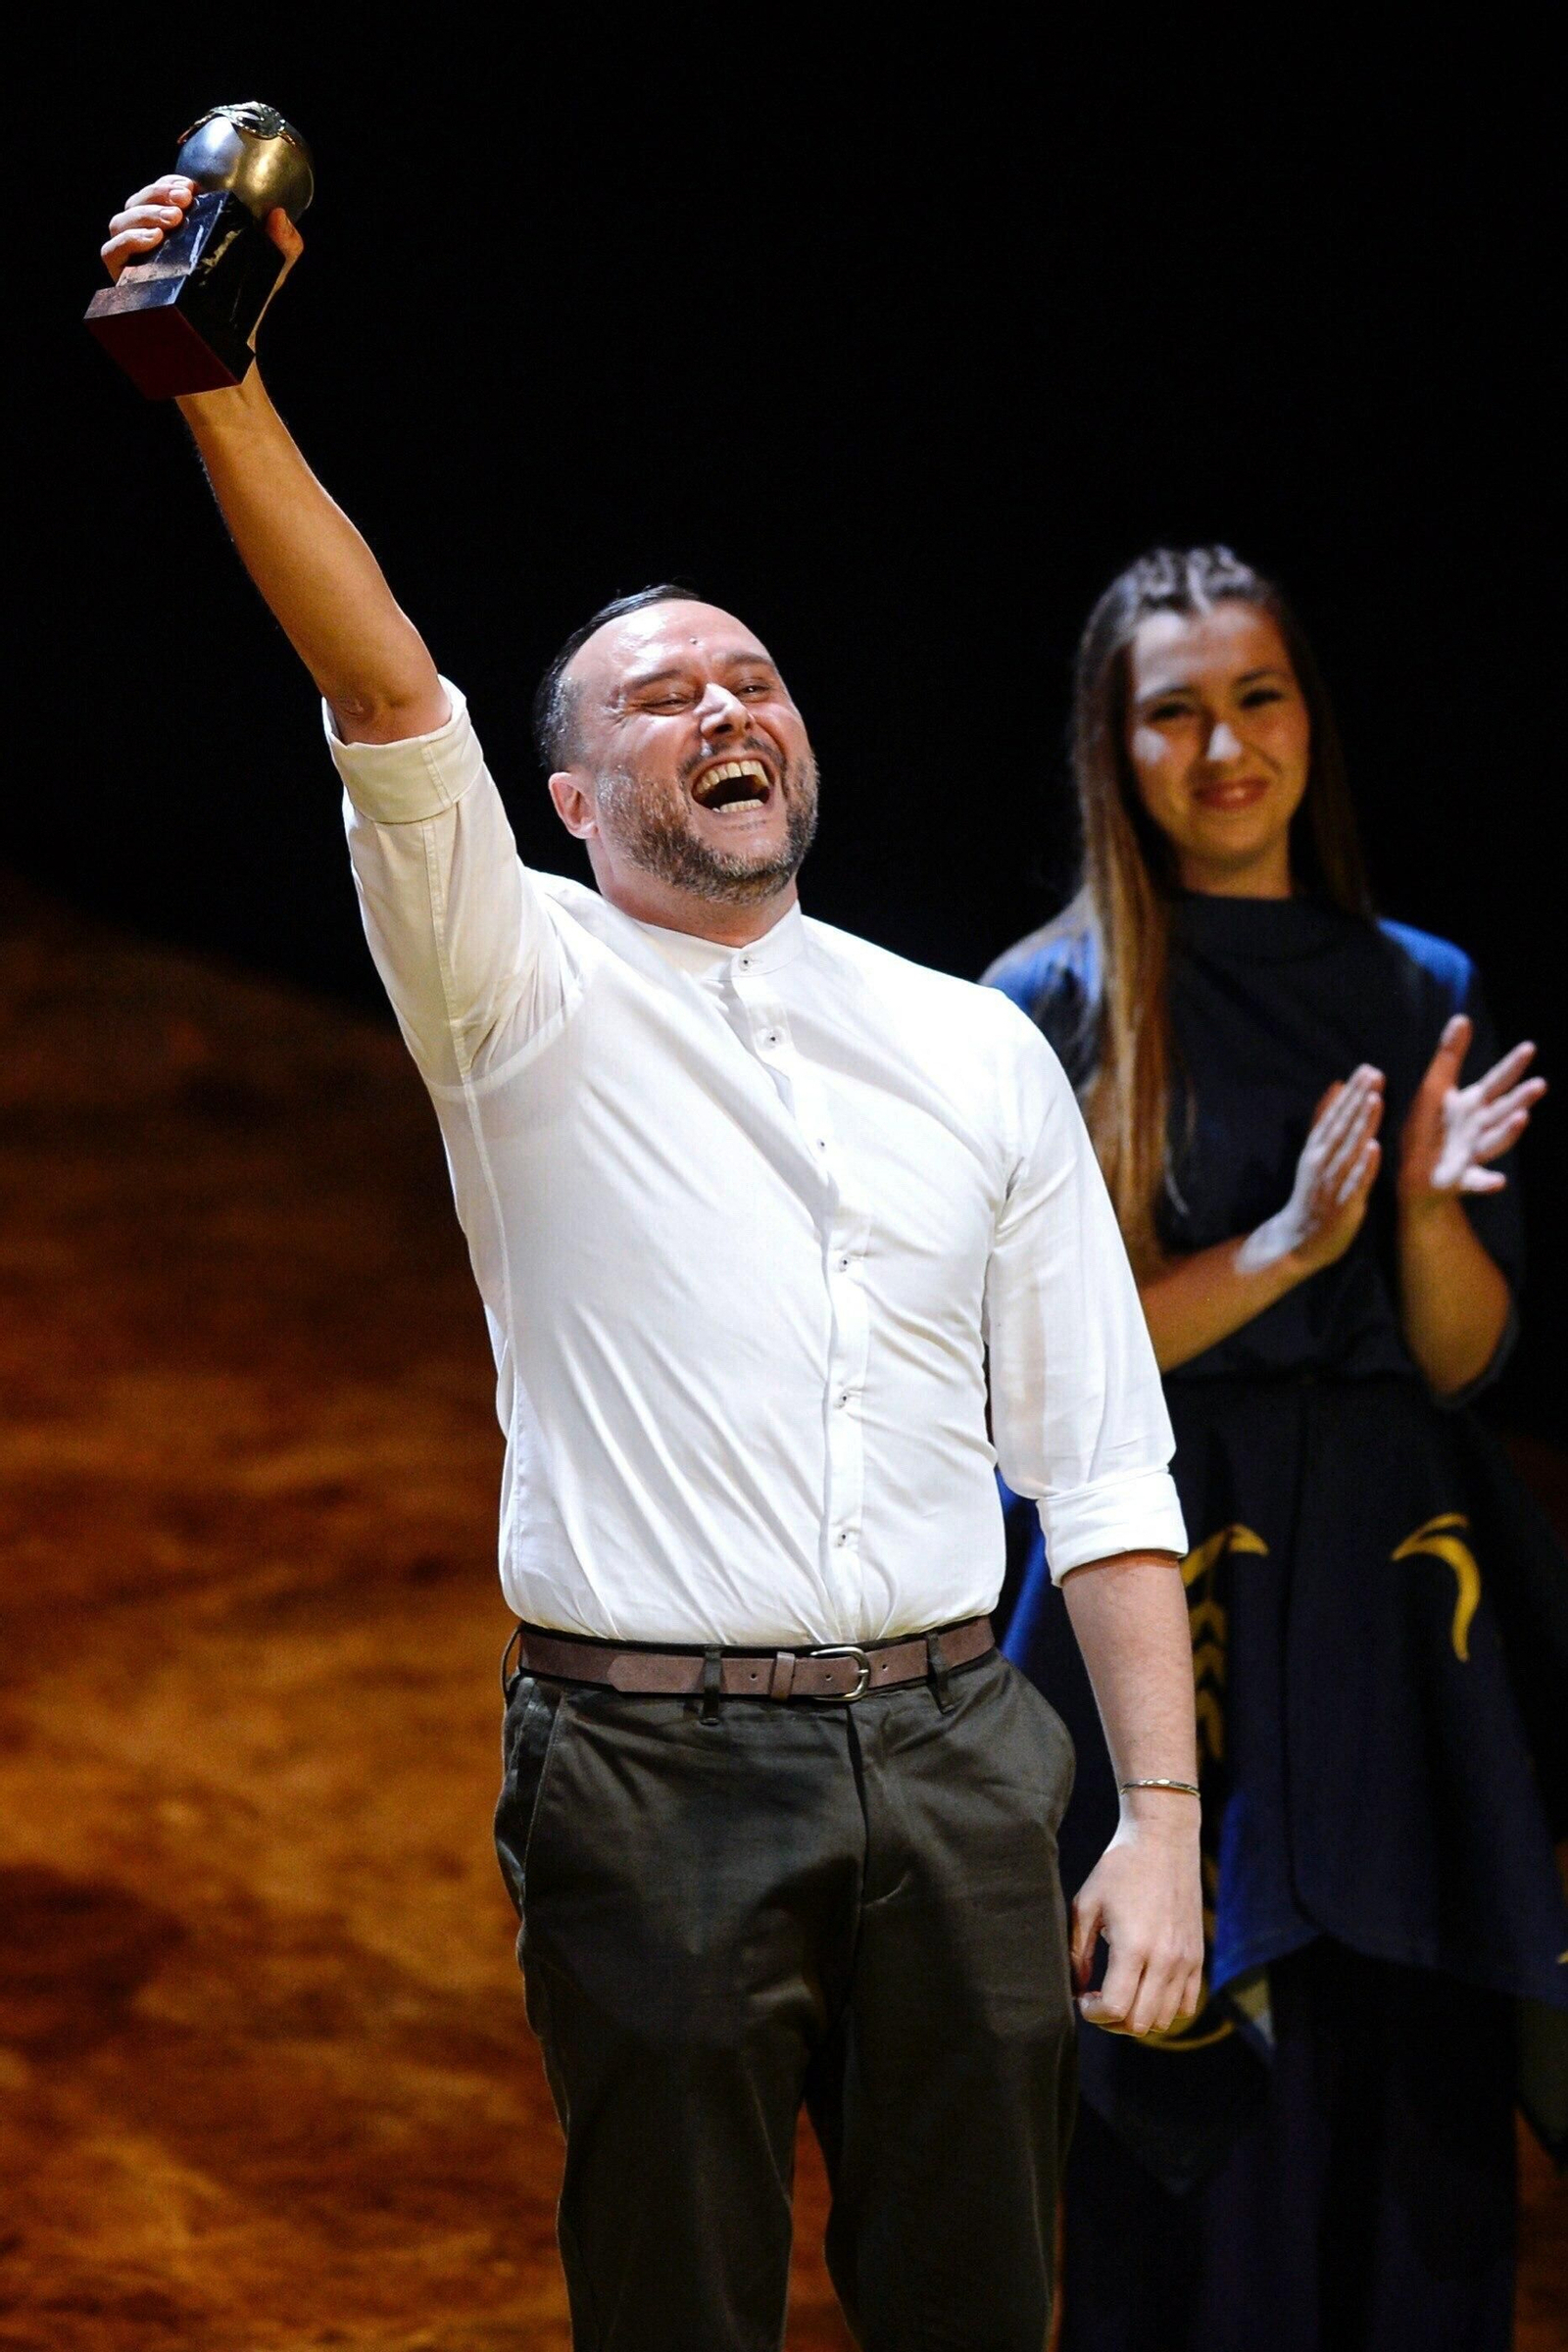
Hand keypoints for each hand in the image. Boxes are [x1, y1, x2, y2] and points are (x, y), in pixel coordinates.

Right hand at [101, 175, 302, 333]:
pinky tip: (153, 240)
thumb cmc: (242, 308)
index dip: (168, 183)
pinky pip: (111, 254)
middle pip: (136, 203)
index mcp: (176, 233)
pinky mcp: (127, 286)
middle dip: (156, 194)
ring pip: (119, 223)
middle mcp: (151, 245)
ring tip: (173, 221)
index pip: (159, 194)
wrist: (230, 352)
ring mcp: (136, 264)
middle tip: (184, 202)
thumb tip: (279, 215)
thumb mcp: (268, 272)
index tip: (191, 187)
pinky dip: (127, 241)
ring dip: (143, 213)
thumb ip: (283, 245)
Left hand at [1072, 1800, 1204, 2034]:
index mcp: (1134, 1947)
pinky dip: (1164, 2008)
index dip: (1093, 2013)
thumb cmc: (1119, 1868)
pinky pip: (1186, 2004)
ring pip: (1164, 2020)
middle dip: (1113, 2021)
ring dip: (1138, 2018)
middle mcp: (1165, 1960)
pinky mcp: (1197, 1956)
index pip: (1116, 2009)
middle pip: (1140, 2024)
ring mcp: (1186, 1960)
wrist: (1162, 1840)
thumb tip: (1077, 1988)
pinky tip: (1145, 1987)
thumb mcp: (1086, 1904)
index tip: (1083, 1998)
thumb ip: (1078, 1952)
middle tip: (1098, 2000)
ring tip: (1121, 1994)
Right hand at [1239, 1062, 1383, 1280]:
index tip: (1366, 1069)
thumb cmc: (1313, 1193)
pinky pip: (1355, 1183)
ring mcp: (1331, 1183)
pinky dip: (1363, 1166)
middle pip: (1342, 1126)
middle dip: (1359, 1099)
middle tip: (1375, 1074)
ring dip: (1362, 1125)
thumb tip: (1335, 1086)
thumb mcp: (1314, 1153)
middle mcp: (1321, 1162)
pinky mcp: (1343, 1204)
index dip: (1351, 1093)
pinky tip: (1374, 1149)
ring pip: (1349, 1149)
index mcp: (1316, 1148)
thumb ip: (1324, 1120)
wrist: (1296, 1239)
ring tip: (1376, 1100)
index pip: (1335, 1115)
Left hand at [1399, 1014, 1545, 1203]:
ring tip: (1521, 1118)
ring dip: (1509, 1131)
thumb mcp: (1435, 1089)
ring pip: (1496, 1141)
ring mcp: (1473, 1153)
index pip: (1497, 1082)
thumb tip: (1463, 1017)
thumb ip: (1449, 1056)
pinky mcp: (1462, 1178)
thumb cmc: (1430, 1128)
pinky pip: (1477, 1180)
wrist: (1416, 1175)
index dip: (1512, 1066)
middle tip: (1539, 1085)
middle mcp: (1479, 1128)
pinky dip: (1488, 1182)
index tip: (1529, 1047)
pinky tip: (1499, 1181)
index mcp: (1473, 1105)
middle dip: (1520, 1098)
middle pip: (1503, 1110)